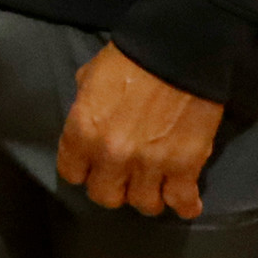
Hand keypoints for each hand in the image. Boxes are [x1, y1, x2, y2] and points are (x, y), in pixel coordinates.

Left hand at [57, 42, 224, 217]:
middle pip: (105, 196)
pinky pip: (182, 202)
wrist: (178, 51)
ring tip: (154, 186)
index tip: (92, 167)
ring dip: (147, 196)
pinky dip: (185, 205)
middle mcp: (112, 155)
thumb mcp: (89, 78)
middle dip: (113, 188)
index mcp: (82, 131)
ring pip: (143, 205)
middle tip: (123, 178)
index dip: (82, 171)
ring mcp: (149, 164)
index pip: (71, 174)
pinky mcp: (185, 166)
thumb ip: (85, 108)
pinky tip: (185, 201)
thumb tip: (89, 121)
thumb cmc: (129, 59)